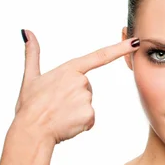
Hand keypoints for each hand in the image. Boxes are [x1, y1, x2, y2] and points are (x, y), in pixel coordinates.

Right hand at [13, 29, 139, 143]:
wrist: (30, 131)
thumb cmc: (30, 106)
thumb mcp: (30, 78)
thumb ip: (32, 54)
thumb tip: (27, 32)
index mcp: (69, 69)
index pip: (99, 56)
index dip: (120, 48)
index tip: (137, 42)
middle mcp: (80, 81)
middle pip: (87, 87)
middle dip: (74, 97)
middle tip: (56, 104)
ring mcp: (86, 97)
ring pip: (88, 103)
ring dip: (76, 110)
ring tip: (59, 114)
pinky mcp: (90, 114)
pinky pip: (89, 118)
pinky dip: (80, 123)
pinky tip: (67, 123)